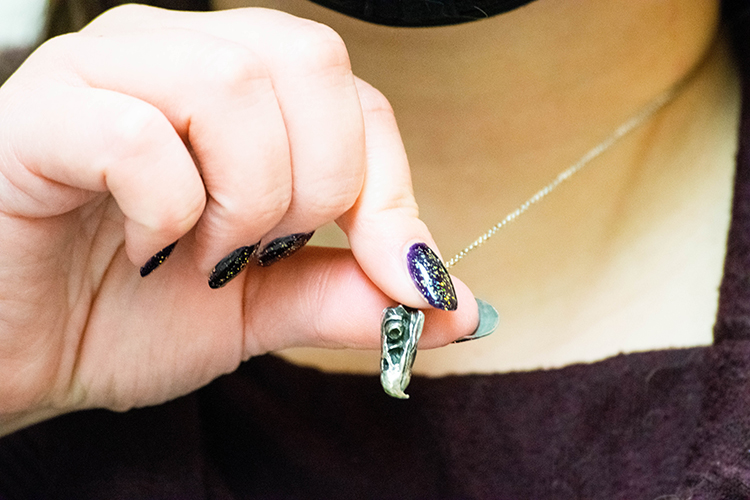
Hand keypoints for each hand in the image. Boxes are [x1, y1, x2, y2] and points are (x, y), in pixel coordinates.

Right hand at [0, 5, 476, 433]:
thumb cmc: (123, 313)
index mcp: (240, 90)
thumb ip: (348, 295)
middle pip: (311, 60)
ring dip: (241, 199)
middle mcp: (179, 54)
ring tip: (196, 250)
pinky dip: (167, 207)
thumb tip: (453, 307)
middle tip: (256, 252)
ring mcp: (106, 69)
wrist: (17, 348)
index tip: (399, 274)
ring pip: (234, 83)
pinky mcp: (41, 110)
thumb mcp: (260, 309)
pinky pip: (140, 132)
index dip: (392, 191)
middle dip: (315, 186)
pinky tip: (140, 243)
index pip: (357, 98)